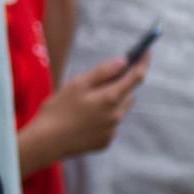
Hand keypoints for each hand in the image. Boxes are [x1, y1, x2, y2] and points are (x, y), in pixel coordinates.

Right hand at [32, 55, 147, 164]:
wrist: (46, 142)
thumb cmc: (58, 110)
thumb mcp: (76, 84)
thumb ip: (102, 72)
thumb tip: (123, 61)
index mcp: (110, 98)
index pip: (136, 77)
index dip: (142, 62)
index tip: (146, 51)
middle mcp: (116, 115)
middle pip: (127, 94)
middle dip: (118, 86)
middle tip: (98, 82)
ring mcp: (112, 130)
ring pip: (118, 110)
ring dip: (109, 103)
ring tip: (83, 105)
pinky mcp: (105, 142)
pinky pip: (109, 125)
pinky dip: (101, 119)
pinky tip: (81, 121)